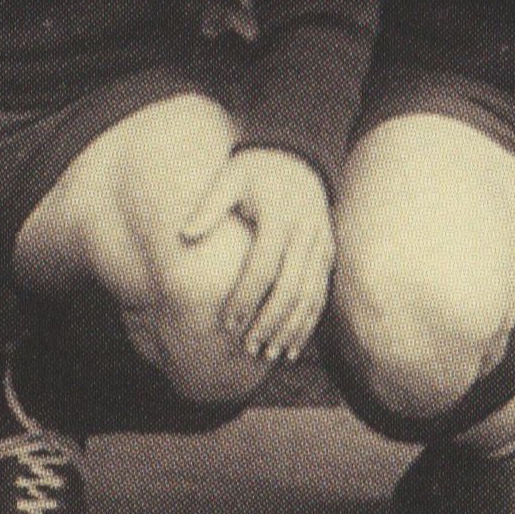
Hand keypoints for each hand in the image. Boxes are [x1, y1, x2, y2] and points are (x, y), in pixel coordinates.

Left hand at [173, 143, 328, 367]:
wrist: (299, 158)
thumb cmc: (255, 171)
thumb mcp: (229, 177)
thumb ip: (209, 205)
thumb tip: (184, 234)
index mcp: (280, 215)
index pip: (262, 266)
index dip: (245, 298)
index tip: (227, 324)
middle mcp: (307, 232)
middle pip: (289, 288)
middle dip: (269, 322)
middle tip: (248, 348)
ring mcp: (322, 245)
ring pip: (310, 296)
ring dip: (291, 330)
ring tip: (269, 355)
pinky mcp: (330, 254)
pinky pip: (322, 295)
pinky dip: (309, 324)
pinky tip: (293, 347)